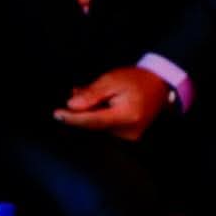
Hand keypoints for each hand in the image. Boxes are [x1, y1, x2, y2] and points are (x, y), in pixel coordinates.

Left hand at [54, 67, 170, 139]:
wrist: (159, 84)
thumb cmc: (136, 80)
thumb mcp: (111, 80)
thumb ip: (92, 94)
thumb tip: (72, 105)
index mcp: (126, 116)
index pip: (93, 121)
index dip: (73, 118)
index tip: (57, 114)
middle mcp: (129, 131)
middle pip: (94, 124)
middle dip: (80, 111)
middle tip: (75, 92)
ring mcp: (129, 135)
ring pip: (98, 125)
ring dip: (89, 111)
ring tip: (86, 92)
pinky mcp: (128, 135)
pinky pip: (106, 126)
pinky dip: (97, 114)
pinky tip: (97, 102)